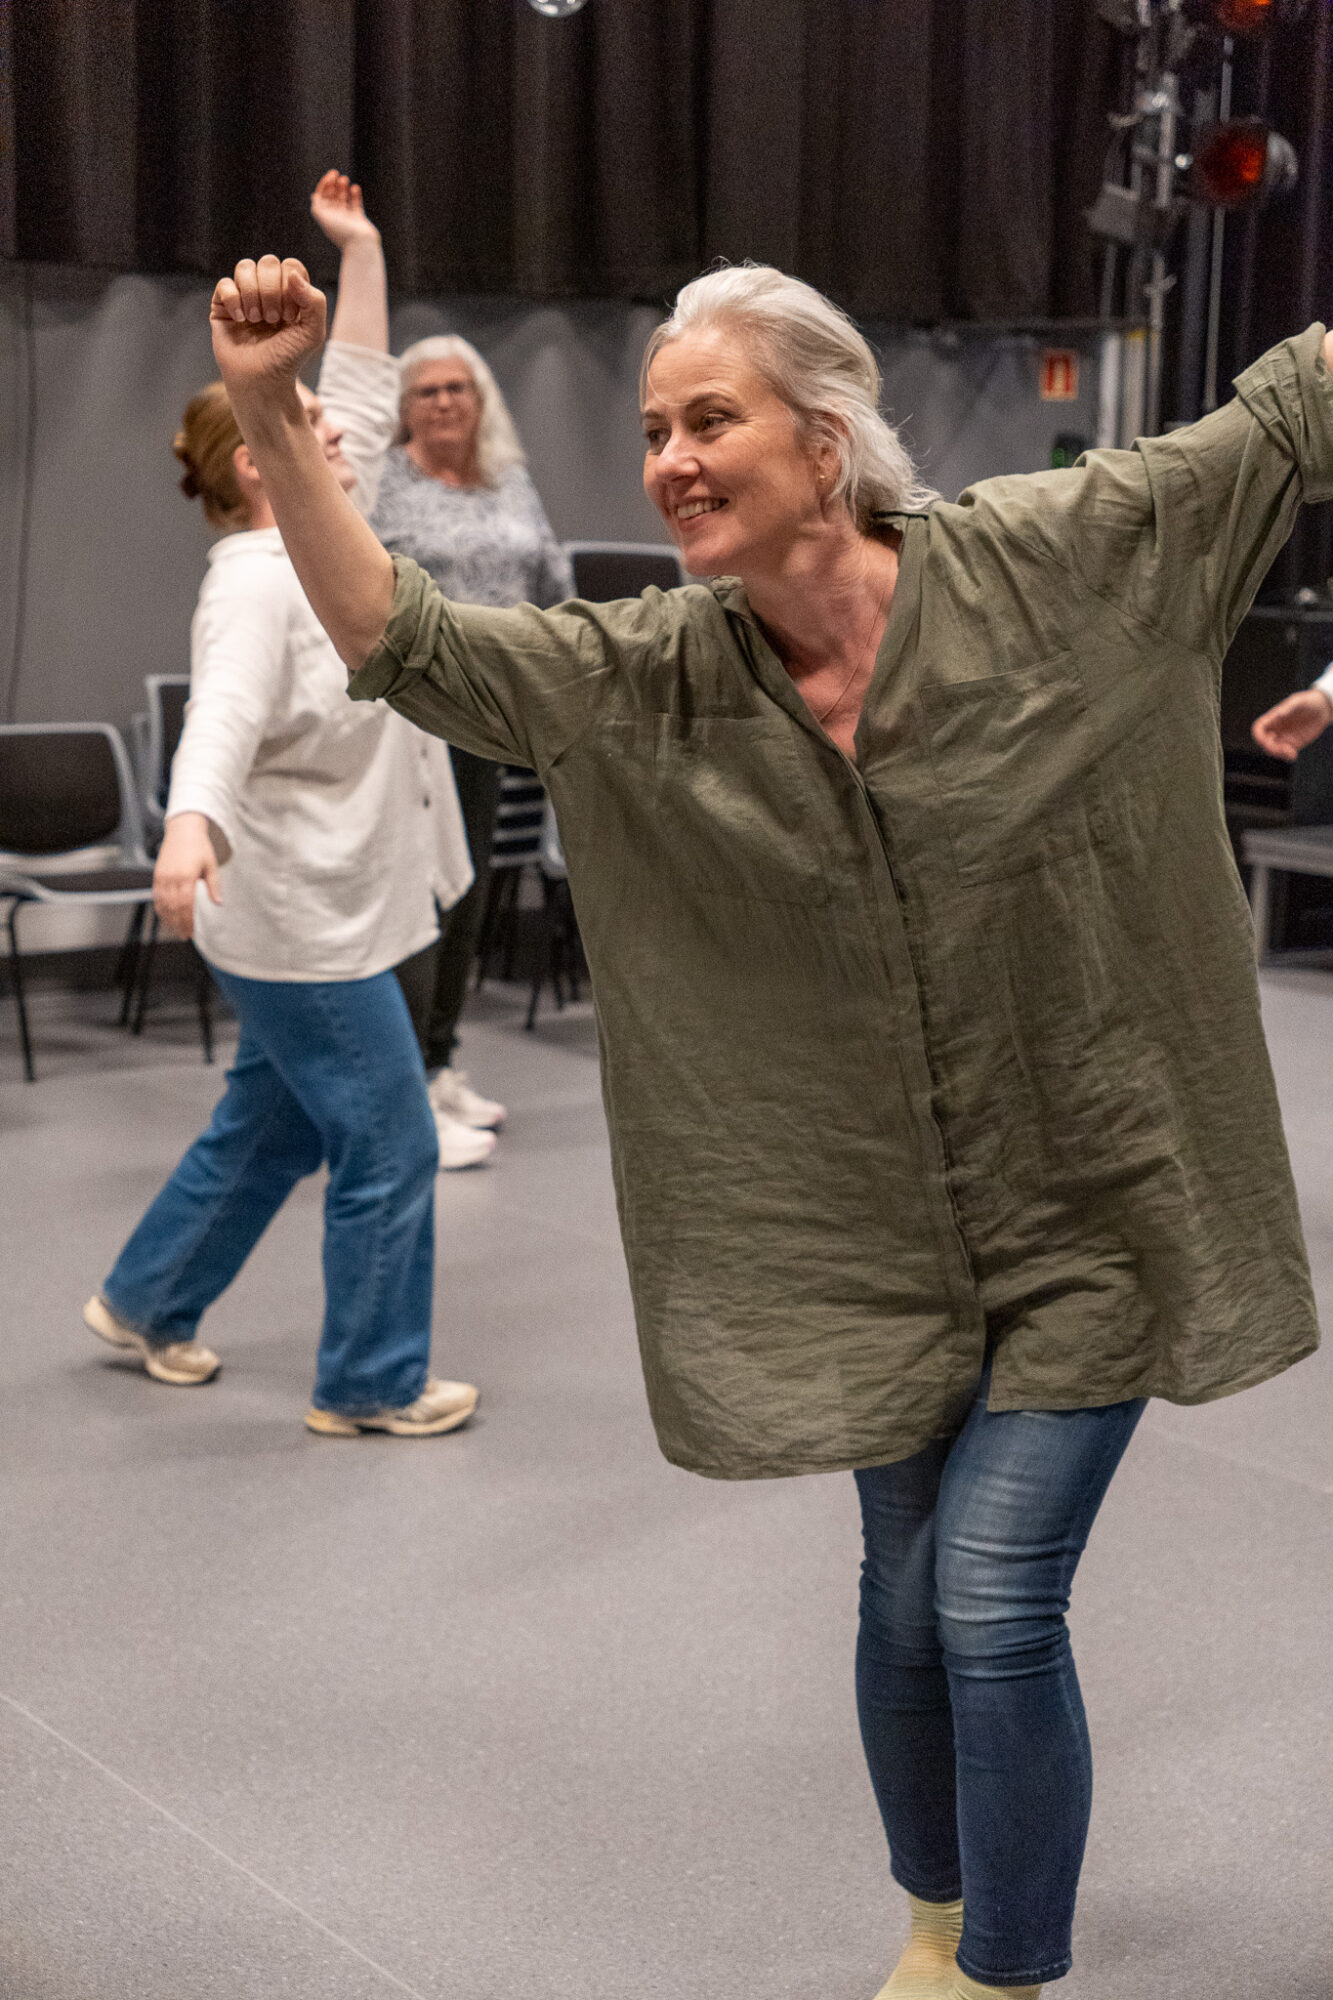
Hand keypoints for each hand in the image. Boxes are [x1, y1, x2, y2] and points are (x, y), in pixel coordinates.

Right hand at [154, 814, 221, 939]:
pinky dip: (161, 909)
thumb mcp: (211, 865)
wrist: (182, 830)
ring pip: (163, 904)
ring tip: (177, 930)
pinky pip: (157, 897)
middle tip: (185, 936)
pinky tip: (167, 917)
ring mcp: (162, 877)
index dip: (188, 921)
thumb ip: (214, 885)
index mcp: (186, 876)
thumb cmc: (199, 847)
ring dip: (169, 920)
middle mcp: (171, 878)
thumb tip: (219, 904)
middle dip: (179, 924)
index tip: (192, 932)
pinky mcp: (157, 875)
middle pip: (173, 908)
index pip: (186, 905)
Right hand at [210, 256, 325, 397]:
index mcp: (290, 292)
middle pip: (268, 262)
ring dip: (253, 295)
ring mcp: (244, 295)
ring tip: (257, 320)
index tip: (290, 316)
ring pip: (245, 267)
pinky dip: (234, 301)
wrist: (262, 381)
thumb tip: (292, 275)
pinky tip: (240, 321)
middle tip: (273, 320)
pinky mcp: (222, 305)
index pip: (291, 266)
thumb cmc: (288, 359)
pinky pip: (225, 284)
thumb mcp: (313, 333)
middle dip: (272, 291)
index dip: (291, 287)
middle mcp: (267, 290)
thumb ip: (315, 301)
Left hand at [309, 169, 379, 249]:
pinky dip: (355, 194)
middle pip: (331, 196)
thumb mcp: (323, 217)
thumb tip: (314, 196)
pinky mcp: (358, 219)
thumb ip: (317, 205)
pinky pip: (355, 203)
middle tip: (337, 175)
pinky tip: (355, 188)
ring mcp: (347, 218)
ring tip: (345, 179)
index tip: (330, 176)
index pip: (321, 197)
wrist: (360, 245)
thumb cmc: (342, 232)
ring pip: (343, 198)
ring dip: (343, 187)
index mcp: (325, 218)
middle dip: (333, 185)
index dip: (324, 185)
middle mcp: (335, 217)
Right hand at [1251, 688, 1332, 761]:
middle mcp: (1276, 728)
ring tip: (1291, 753)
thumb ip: (1288, 707)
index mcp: (1273, 718)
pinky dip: (1287, 756)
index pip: (1258, 729)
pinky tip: (1293, 756)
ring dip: (1279, 754)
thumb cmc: (1308, 701)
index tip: (1266, 741)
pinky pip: (1286, 753)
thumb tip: (1279, 714)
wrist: (1323, 708)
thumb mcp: (1299, 701)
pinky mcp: (1294, 743)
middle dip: (1271, 748)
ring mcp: (1284, 737)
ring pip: (1274, 750)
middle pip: (1264, 742)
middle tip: (1284, 749)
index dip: (1258, 736)